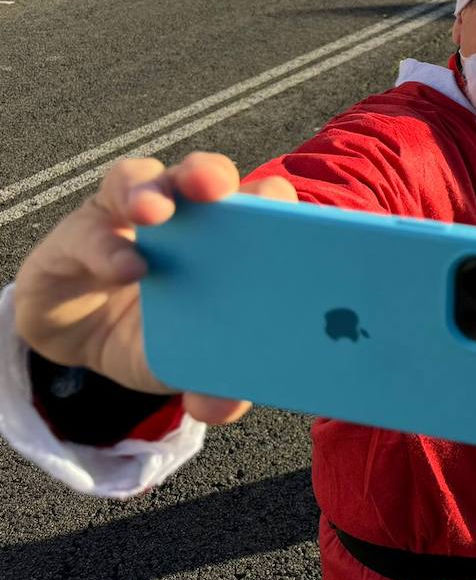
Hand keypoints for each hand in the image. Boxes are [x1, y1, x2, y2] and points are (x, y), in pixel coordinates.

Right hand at [12, 152, 297, 425]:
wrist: (84, 342)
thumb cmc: (156, 334)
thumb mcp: (187, 364)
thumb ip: (213, 382)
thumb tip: (225, 404)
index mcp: (232, 237)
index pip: (265, 203)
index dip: (277, 200)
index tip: (287, 212)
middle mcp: (187, 214)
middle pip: (210, 176)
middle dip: (216, 175)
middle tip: (217, 189)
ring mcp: (132, 213)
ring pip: (149, 179)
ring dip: (154, 190)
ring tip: (152, 213)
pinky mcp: (82, 229)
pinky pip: (93, 225)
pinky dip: (106, 244)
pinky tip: (120, 267)